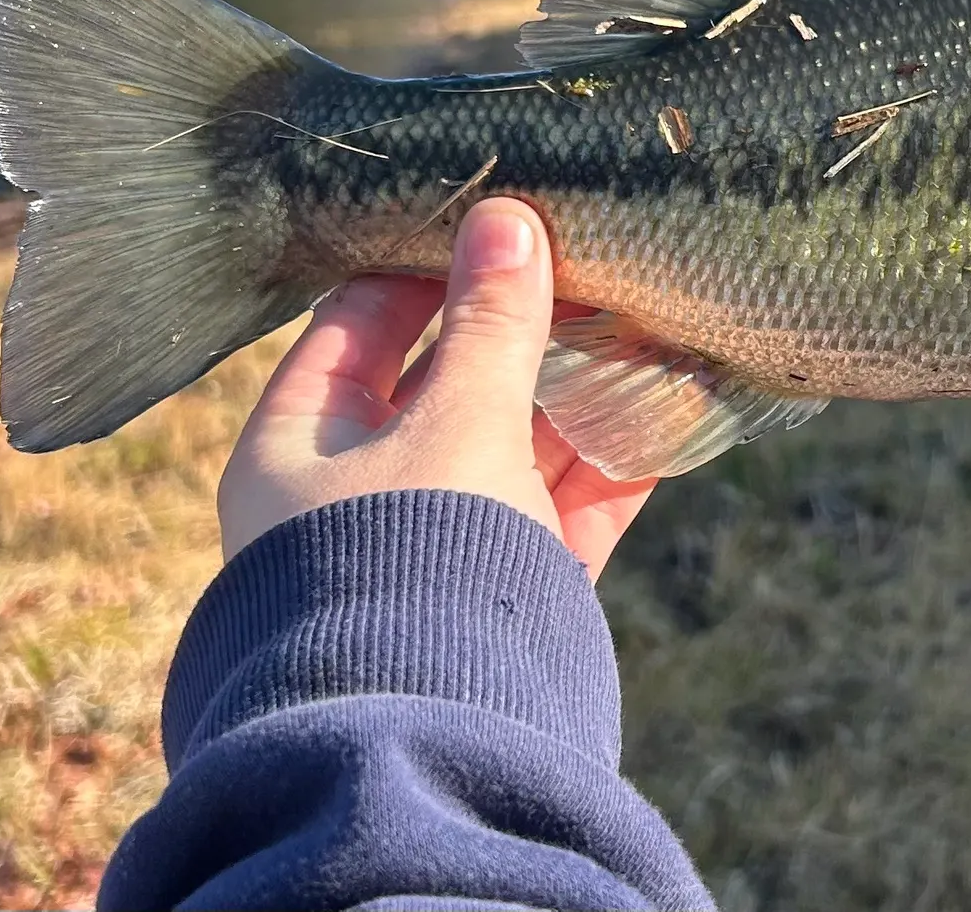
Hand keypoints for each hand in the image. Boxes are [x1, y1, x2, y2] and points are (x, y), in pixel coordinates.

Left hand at [218, 197, 655, 575]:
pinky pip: (557, 513)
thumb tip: (506, 219)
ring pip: (513, 448)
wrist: (435, 750)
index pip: (356, 323)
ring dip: (578, 394)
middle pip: (446, 384)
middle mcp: (357, 496)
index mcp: (299, 444)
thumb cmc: (411, 561)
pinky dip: (610, 467)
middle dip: (521, 331)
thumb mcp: (454, 424)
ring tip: (644, 324)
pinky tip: (670, 413)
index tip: (490, 220)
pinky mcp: (502, 599)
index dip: (423, 266)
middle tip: (584, 265)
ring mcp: (434, 549)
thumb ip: (489, 327)